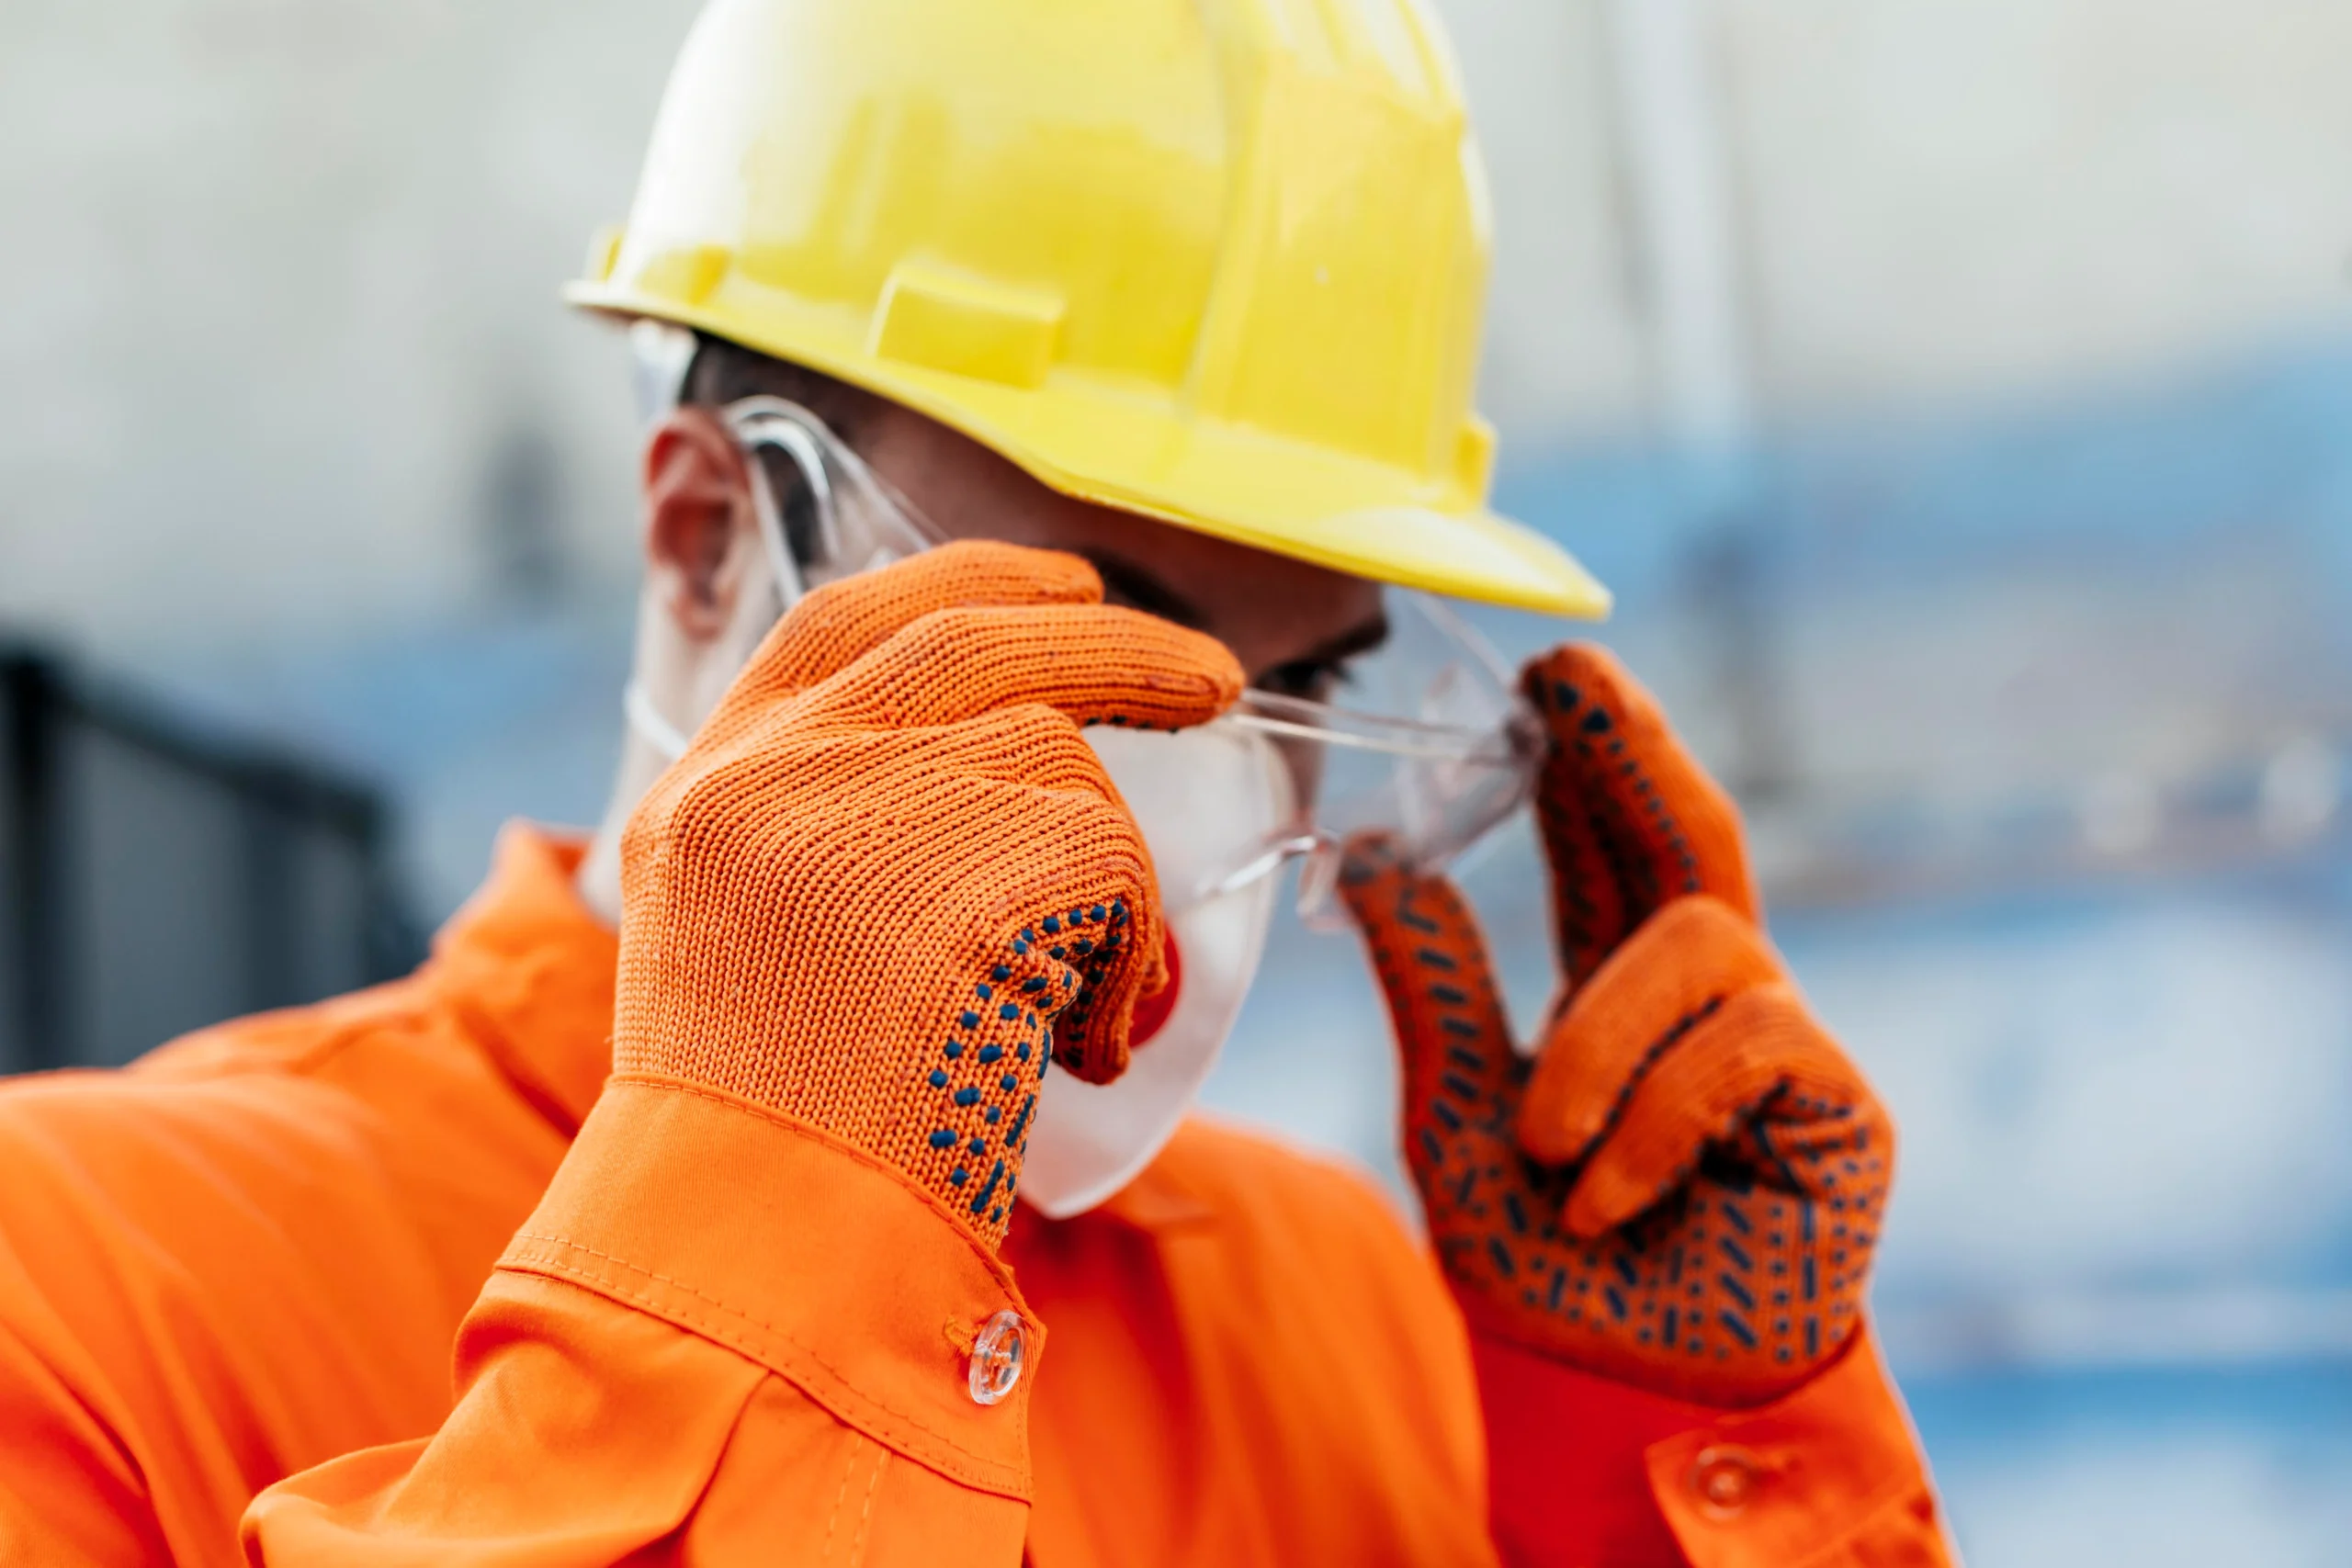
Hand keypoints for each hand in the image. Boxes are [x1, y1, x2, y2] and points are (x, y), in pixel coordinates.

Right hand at [613, 542, 1243, 1248]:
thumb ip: (833, 838)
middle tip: (1212, 675)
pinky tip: (1073, 1051)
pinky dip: (1123, 965)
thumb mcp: (746, 949)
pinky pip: (1114, 874)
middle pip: (975, 639)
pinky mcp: (974, 861)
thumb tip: (1003, 767)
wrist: (751, 1246)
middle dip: (1113, 646)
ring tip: (1060, 1017)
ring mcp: (870, 802)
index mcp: (708, 785)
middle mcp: (775, 767)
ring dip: (1104, 892)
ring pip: (1063, 774)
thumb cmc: (768, 1139)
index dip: (962, 581)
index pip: (842, 623)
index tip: (1057, 581)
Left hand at [1341, 646, 1891, 1405]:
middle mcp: (1706, 1000)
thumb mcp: (1456, 1126)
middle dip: (1635, 748)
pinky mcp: (1842, 1104)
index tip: (1544, 674)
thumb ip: (1436, 994)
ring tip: (1545, 1146)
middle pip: (1690, 835)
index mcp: (1616, 995)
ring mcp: (1781, 1041)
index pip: (1604, 850)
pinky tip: (1612, 1195)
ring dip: (1597, 1039)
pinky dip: (1655, 1117)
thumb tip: (1379, 857)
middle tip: (1573, 673)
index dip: (1584, 757)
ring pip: (1698, 938)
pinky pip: (1745, 1043)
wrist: (1635, 1403)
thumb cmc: (1556, 1272)